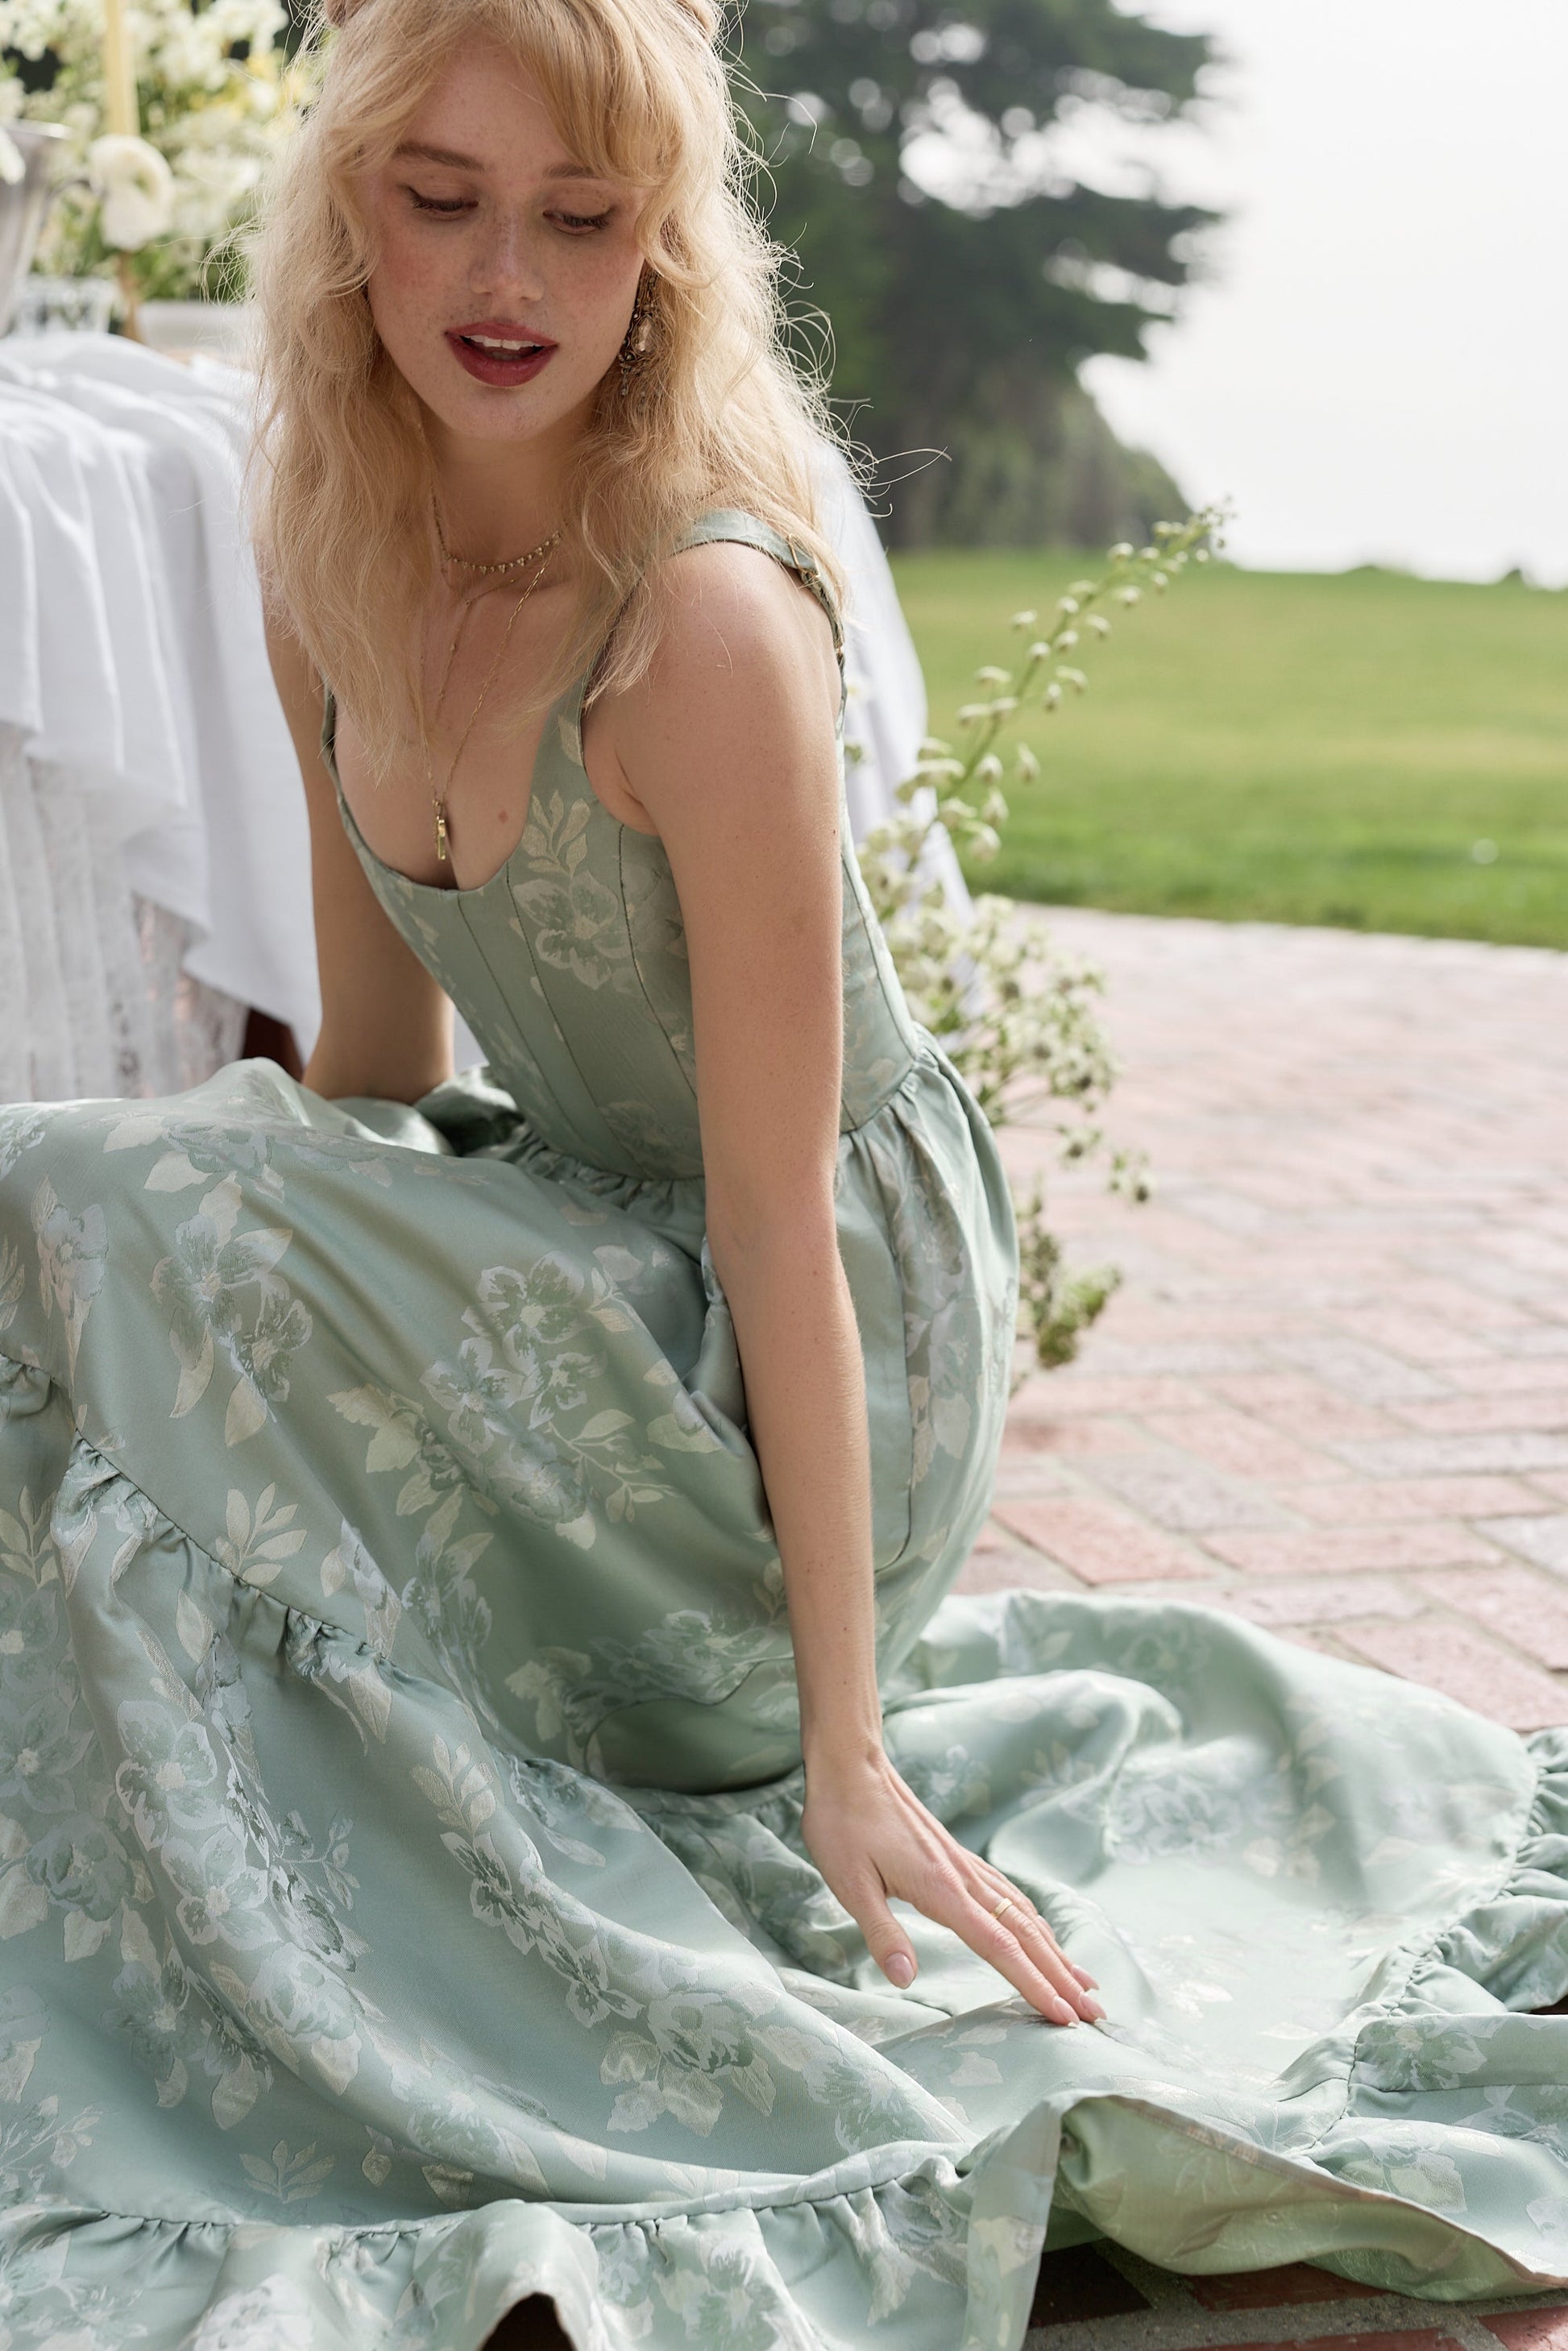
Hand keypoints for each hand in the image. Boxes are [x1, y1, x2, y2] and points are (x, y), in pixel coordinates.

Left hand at [800, 1747, 1104, 2025]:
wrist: (850, 1765)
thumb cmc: (843, 1823)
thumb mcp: (849, 1882)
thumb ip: (881, 1932)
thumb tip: (907, 1981)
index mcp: (943, 1890)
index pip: (1000, 1948)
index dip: (1033, 1985)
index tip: (1063, 2017)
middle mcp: (965, 1879)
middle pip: (1026, 1935)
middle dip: (1062, 1976)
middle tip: (1095, 2013)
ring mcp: (965, 1866)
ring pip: (1023, 1914)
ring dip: (1056, 1951)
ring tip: (1084, 1981)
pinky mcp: (957, 1858)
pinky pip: (1008, 1894)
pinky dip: (1034, 1921)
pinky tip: (1040, 1932)